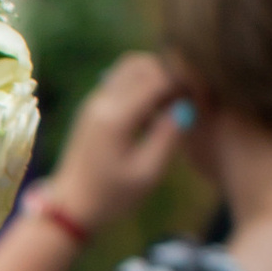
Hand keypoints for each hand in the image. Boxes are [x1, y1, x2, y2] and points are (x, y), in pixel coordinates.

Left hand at [37, 49, 191, 238]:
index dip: (185, 83)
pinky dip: (141, 84)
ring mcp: (94, 101)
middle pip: (144, 64)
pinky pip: (121, 80)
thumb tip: (188, 105)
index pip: (158, 79)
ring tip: (170, 104)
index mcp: (116, 118)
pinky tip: (153, 110)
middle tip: (186, 99)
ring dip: (155, 76)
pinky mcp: (93, 106)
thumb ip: (169, 136)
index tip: (202, 98)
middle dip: (170, 74)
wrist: (70, 206)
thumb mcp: (147, 173)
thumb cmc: (111, 197)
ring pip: (131, 67)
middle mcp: (102, 102)